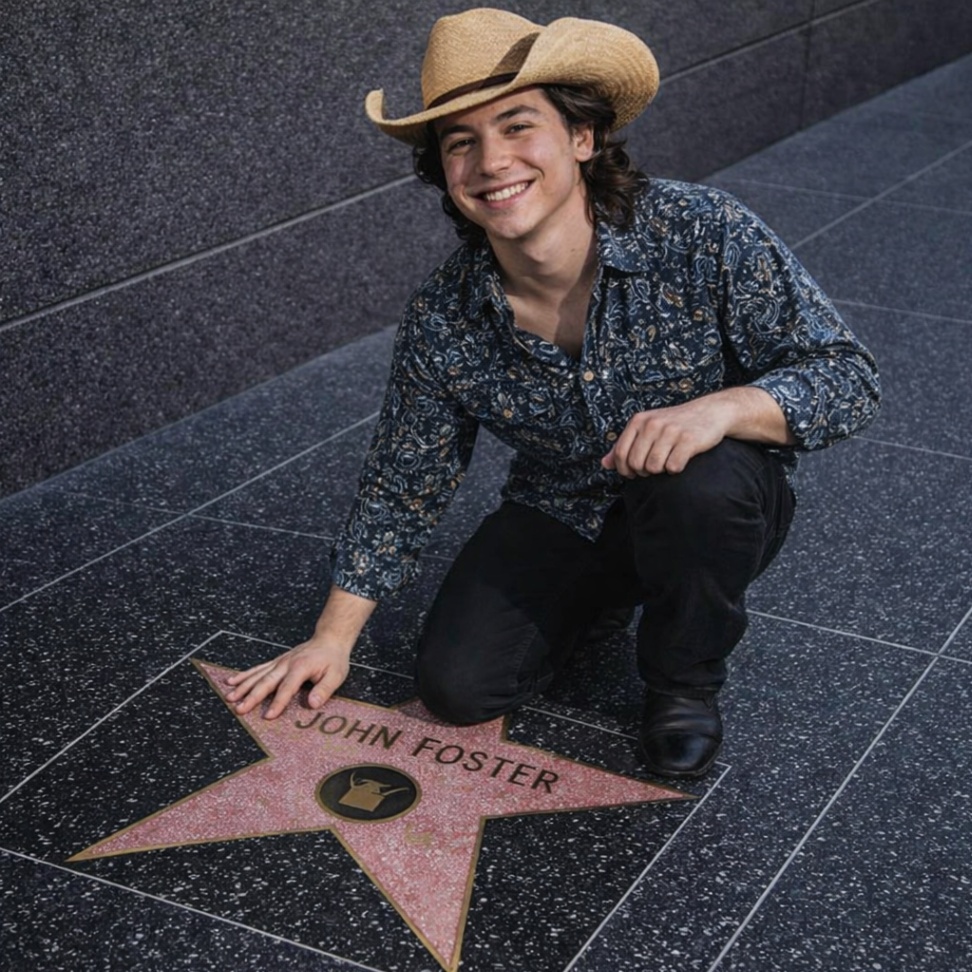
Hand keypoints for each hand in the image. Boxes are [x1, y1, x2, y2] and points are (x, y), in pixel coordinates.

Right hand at [225, 637, 350, 719]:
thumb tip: (312, 704)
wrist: (329, 639)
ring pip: (258, 675)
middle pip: (266, 681)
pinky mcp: (276, 662)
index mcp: (301, 667)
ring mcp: (279, 662)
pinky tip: (232, 681)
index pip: (287, 688)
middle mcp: (287, 664)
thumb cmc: (333, 659)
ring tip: (230, 698)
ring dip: (243, 687)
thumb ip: (324, 690)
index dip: (278, 703)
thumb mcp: (336, 675)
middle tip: (239, 709)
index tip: (268, 716)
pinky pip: (258, 669)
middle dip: (252, 697)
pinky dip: (244, 675)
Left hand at [602, 397, 727, 476]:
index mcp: (638, 421)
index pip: (620, 454)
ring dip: (660, 471)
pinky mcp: (688, 440)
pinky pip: (673, 467)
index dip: (625, 470)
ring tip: (668, 461)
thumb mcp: (646, 429)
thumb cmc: (674, 424)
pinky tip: (681, 460)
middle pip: (636, 464)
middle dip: (644, 472)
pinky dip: (676, 469)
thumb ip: (624, 445)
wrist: (710, 412)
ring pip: (653, 467)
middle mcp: (652, 424)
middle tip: (655, 466)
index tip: (634, 473)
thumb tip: (605, 464)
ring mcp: (670, 431)